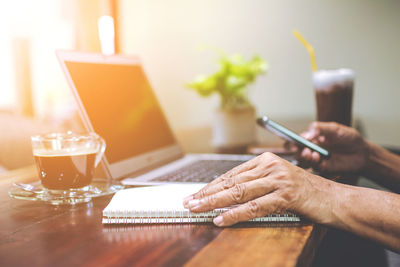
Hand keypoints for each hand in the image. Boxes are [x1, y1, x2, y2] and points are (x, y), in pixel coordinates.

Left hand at [183, 152, 336, 226]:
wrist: (334, 199)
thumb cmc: (305, 192)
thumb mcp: (278, 182)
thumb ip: (256, 183)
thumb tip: (228, 194)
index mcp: (266, 161)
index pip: (232, 174)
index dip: (212, 185)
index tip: (196, 194)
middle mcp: (270, 166)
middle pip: (231, 182)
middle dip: (207, 193)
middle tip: (188, 201)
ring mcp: (278, 180)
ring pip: (239, 193)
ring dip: (214, 202)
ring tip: (197, 209)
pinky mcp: (286, 195)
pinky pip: (254, 207)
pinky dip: (235, 214)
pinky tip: (221, 220)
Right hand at [298, 122, 368, 172]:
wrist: (363, 152)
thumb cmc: (349, 138)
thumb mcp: (336, 129)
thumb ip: (322, 128)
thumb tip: (308, 132)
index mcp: (313, 138)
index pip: (297, 139)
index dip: (292, 140)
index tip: (293, 140)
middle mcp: (312, 148)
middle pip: (297, 150)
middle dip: (294, 150)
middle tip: (296, 148)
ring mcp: (318, 158)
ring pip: (304, 160)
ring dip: (305, 156)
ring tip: (310, 153)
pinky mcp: (324, 168)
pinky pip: (315, 167)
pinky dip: (314, 163)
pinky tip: (318, 158)